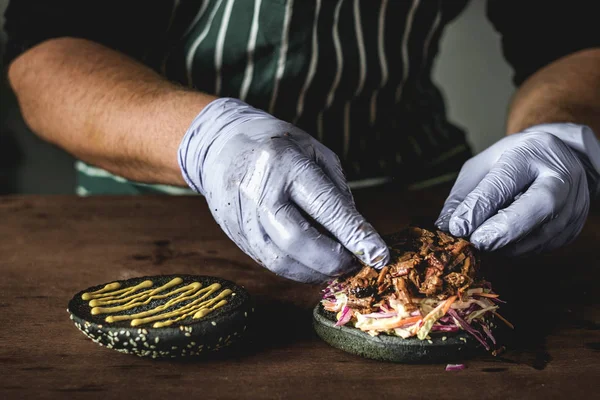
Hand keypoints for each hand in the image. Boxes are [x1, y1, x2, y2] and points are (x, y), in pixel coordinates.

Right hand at [178, 98, 388, 282]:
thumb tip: (354, 232)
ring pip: (279, 259)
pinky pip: (267, 260)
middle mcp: (260, 190)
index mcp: (285, 163)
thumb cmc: (276, 145)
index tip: (379, 254)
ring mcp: (242, 214)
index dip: (354, 234)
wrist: (220, 143)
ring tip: (334, 266)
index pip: (325, 205)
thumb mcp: (313, 150)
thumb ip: (336, 189)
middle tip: (353, 263)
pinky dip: (294, 268)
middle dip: (332, 260)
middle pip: (297, 240)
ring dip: (313, 271)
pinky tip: (310, 263)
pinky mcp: (233, 232)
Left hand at [436, 123, 599, 254]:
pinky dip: (522, 249)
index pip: (505, 181)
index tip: (459, 228)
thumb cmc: (512, 161)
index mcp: (530, 152)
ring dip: (510, 245)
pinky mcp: (575, 224)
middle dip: (506, 228)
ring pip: (545, 231)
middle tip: (478, 243)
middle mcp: (560, 175)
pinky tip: (505, 245)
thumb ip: (462, 195)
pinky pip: (548, 244)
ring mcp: (574, 201)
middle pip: (540, 204)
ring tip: (486, 245)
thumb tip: (445, 226)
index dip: (480, 207)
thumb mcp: (481, 166)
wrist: (557, 158)